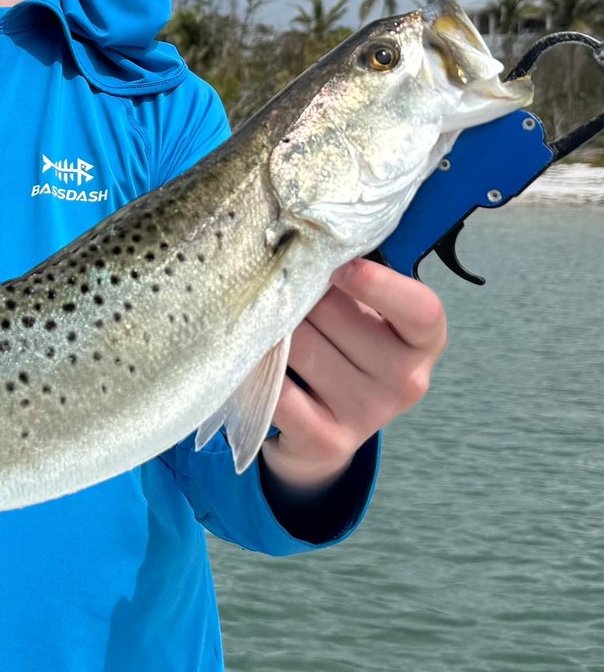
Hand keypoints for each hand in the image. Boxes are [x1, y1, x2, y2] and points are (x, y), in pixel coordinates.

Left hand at [261, 259, 446, 492]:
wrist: (326, 432)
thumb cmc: (346, 349)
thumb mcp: (366, 313)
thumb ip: (354, 275)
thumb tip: (308, 232)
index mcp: (423, 342)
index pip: (421, 310)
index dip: (380, 285)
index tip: (341, 265)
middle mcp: (405, 380)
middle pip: (335, 316)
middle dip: (297, 293)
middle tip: (274, 282)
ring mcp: (368, 413)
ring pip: (300, 346)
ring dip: (270, 325)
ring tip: (258, 316)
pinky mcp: (327, 439)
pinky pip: (278, 388)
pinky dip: (255, 366)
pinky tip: (247, 354)